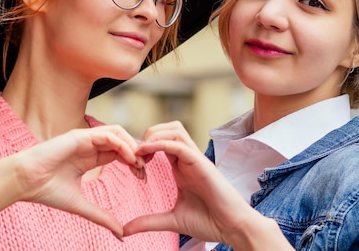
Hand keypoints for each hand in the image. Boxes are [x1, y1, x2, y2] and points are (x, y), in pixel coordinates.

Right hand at [0, 124, 145, 238]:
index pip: (120, 153)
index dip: (134, 162)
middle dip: (137, 153)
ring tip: (139, 163)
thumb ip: (101, 216)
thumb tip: (120, 234)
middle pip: (122, 141)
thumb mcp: (82, 206)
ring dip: (131, 145)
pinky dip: (121, 143)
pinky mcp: (80, 136)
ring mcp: (85, 139)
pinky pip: (107, 134)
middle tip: (145, 170)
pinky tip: (128, 157)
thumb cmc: (47, 191)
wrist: (24, 182)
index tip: (143, 177)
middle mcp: (90, 145)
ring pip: (117, 133)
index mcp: (90, 157)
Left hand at [123, 122, 291, 250]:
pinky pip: (179, 145)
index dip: (144, 146)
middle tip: (135, 154)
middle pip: (168, 129)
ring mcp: (196, 160)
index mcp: (182, 168)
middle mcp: (188, 160)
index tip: (130, 163)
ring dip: (154, 136)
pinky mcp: (201, 164)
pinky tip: (146, 152)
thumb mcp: (172, 220)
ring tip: (140, 152)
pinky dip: (161, 144)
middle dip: (148, 134)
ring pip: (174, 130)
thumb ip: (149, 221)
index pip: (162, 142)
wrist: (233, 228)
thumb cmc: (210, 222)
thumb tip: (125, 229)